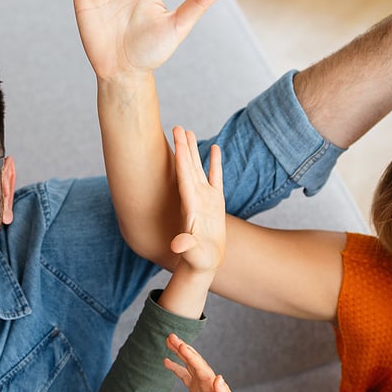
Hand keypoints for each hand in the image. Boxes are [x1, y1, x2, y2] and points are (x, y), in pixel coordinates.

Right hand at [164, 333, 246, 391]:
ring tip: (168, 341)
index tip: (180, 344)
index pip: (198, 365)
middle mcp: (205, 378)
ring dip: (178, 352)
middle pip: (192, 359)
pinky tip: (167, 362)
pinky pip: (184, 374)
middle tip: (171, 336)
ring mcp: (200, 382)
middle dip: (182, 347)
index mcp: (210, 381)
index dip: (189, 355)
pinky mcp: (196, 389)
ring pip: (187, 363)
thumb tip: (219, 378)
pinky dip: (176, 367)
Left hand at [167, 127, 224, 276]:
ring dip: (193, 151)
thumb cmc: (198, 260)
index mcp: (190, 206)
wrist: (204, 264)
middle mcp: (194, 198)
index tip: (176, 141)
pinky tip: (215, 148)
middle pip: (187, 168)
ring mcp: (205, 199)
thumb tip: (177, 245)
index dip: (181, 159)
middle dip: (182, 147)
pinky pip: (216, 178)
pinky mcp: (216, 202)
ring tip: (188, 130)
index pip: (184, 178)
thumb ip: (186, 246)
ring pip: (199, 169)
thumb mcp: (193, 254)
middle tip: (177, 126)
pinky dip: (215, 163)